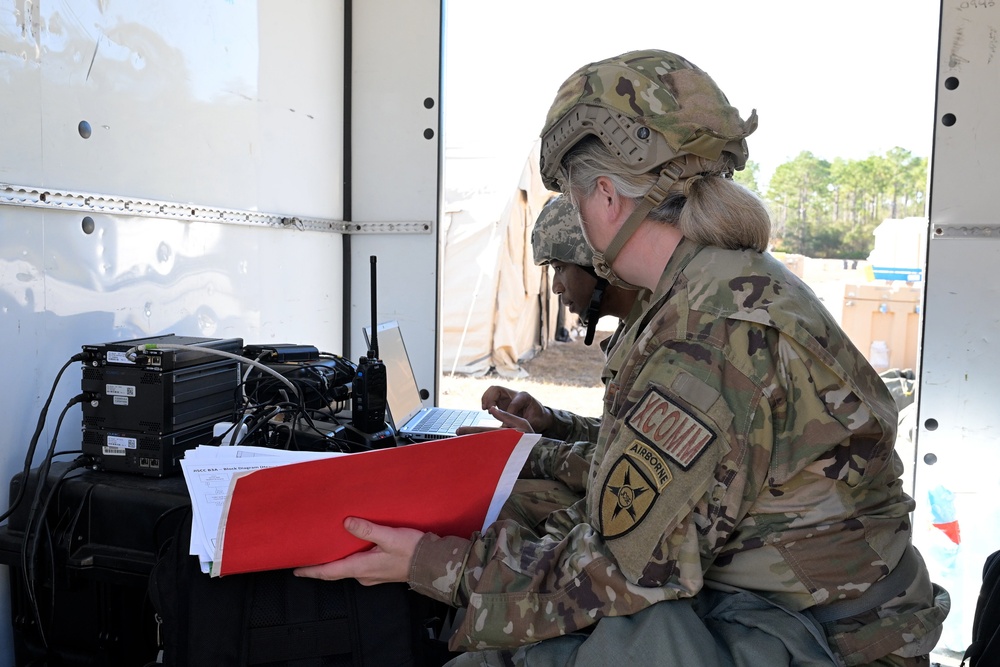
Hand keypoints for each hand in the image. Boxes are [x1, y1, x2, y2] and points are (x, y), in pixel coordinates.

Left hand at [293, 517, 423, 585]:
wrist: (433, 564)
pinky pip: (358, 566)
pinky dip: (349, 559)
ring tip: (325, 550)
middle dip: (320, 566)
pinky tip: (350, 549)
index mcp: (362, 567)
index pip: (329, 572)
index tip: (297, 570)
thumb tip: (347, 522)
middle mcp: (364, 575)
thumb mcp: (389, 537)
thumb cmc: (413, 552)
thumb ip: (367, 530)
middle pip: (336, 571)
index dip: (311, 571)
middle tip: (307, 559)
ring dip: (335, 562)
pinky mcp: (380, 571)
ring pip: (347, 568)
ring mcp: (372, 575)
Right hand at [478, 386, 552, 432]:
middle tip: (488, 410)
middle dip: (490, 399)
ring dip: (486, 398)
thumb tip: (506, 428)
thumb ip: (521, 425)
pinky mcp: (503, 400)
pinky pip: (491, 396)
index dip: (507, 414)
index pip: (512, 403)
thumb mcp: (533, 423)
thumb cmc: (537, 419)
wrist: (540, 416)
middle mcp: (515, 394)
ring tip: (485, 409)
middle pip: (498, 389)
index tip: (504, 425)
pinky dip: (486, 401)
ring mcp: (508, 396)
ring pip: (492, 390)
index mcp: (525, 397)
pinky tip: (487, 410)